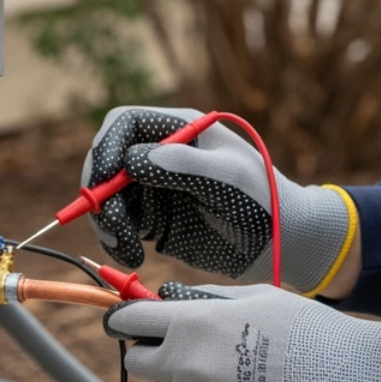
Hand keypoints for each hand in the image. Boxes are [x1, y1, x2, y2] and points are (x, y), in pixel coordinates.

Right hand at [82, 107, 355, 293]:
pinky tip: (132, 257)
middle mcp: (161, 155)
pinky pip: (120, 226)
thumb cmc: (263, 199)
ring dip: (106, 222)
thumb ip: (185, 165)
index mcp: (180, 130)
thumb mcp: (229, 177)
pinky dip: (117, 241)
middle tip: (108, 222)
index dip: (106, 147)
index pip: (125, 124)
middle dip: (99, 192)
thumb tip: (134, 159)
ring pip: (109, 198)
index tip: (103, 181)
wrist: (280, 242)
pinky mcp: (155, 221)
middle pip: (107, 162)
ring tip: (124, 249)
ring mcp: (155, 189)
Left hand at [103, 283, 380, 381]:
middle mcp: (186, 364)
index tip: (125, 322)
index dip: (125, 318)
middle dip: (152, 354)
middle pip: (137, 363)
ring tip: (225, 377)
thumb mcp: (257, 297)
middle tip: (183, 349)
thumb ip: (209, 300)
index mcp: (193, 323)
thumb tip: (174, 300)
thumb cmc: (308, 332)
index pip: (130, 320)